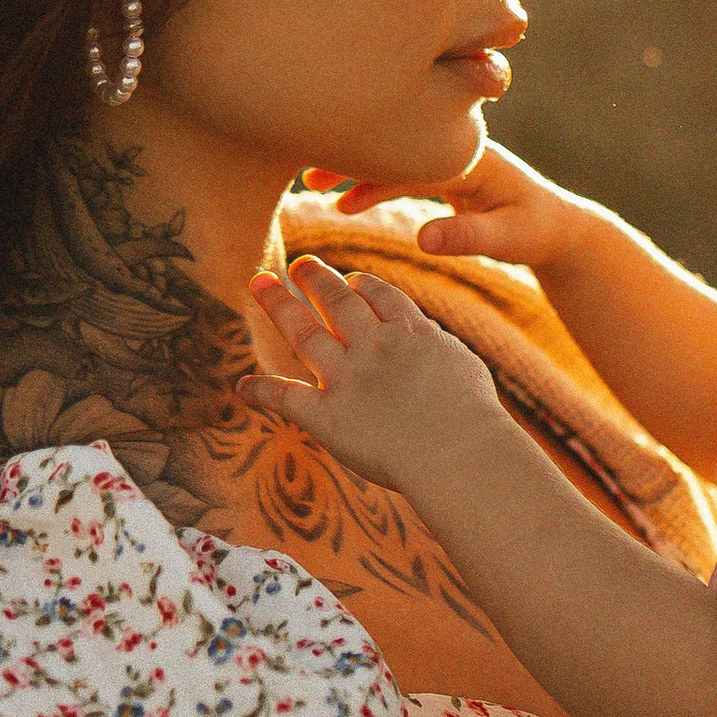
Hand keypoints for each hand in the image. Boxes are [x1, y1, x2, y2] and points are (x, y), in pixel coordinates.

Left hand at [249, 262, 502, 490]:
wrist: (457, 451)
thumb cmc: (473, 416)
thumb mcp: (462, 363)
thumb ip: (436, 344)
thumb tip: (424, 334)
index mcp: (408, 332)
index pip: (380, 297)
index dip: (362, 285)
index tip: (351, 280)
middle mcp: (371, 346)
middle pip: (337, 302)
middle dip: (315, 279)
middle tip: (300, 264)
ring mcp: (345, 377)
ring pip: (302, 332)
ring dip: (278, 304)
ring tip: (259, 282)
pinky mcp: (325, 415)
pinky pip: (285, 397)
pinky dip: (261, 391)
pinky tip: (243, 387)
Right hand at [294, 142, 595, 276]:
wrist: (558, 227)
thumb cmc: (537, 231)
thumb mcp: (511, 240)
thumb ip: (469, 238)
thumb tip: (423, 240)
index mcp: (470, 154)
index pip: (410, 148)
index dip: (367, 158)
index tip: (328, 170)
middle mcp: (456, 146)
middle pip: (396, 142)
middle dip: (350, 152)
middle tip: (304, 169)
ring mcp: (448, 156)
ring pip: (394, 156)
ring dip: (356, 167)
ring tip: (312, 182)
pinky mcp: (445, 171)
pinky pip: (402, 172)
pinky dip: (373, 184)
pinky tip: (344, 203)